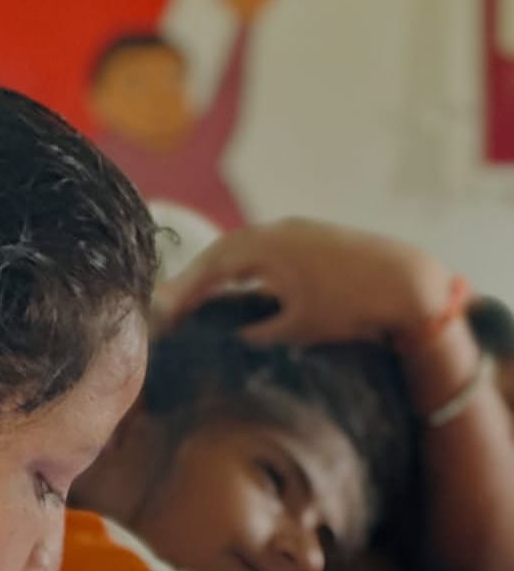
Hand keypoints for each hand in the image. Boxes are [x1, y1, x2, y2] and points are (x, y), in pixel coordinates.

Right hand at [157, 217, 451, 347]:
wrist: (411, 283)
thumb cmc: (353, 306)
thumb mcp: (297, 327)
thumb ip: (258, 333)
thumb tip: (233, 340)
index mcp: (266, 248)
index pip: (209, 268)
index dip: (180, 292)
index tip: (158, 313)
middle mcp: (276, 231)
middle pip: (219, 253)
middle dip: (191, 280)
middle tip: (167, 307)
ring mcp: (294, 231)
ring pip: (240, 249)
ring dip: (215, 271)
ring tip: (194, 298)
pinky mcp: (309, 237)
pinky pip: (260, 248)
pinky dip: (240, 266)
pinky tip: (236, 285)